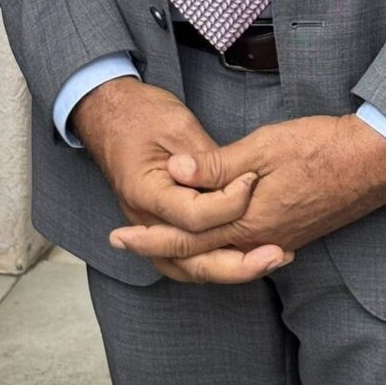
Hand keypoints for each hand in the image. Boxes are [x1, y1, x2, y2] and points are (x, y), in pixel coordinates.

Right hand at [74, 77, 284, 283]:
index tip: (253, 181)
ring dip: (230, 270)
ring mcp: (148, 229)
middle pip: (192, 258)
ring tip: (269, 262)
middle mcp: (143, 221)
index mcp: (144, 192)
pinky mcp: (158, 227)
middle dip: (239, 263)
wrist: (108, 113)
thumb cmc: (141, 114)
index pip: (193, 215)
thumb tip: (238, 182)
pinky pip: (186, 259)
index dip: (229, 202)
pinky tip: (245, 260)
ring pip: (189, 269)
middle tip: (277, 254)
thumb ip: (207, 159)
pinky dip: (215, 263)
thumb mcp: (177, 126)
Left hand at [110, 115, 385, 282]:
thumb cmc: (321, 147)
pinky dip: (219, 246)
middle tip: (124, 240)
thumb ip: (217, 165)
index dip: (151, 236)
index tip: (120, 234)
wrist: (374, 161)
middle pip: (200, 254)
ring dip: (188, 248)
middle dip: (159, 247)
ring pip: (223, 254)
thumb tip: (175, 171)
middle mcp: (260, 239)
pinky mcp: (293, 231)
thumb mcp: (263, 146)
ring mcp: (278, 237)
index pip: (187, 238)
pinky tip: (213, 236)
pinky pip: (245, 248)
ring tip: (160, 240)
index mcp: (248, 221)